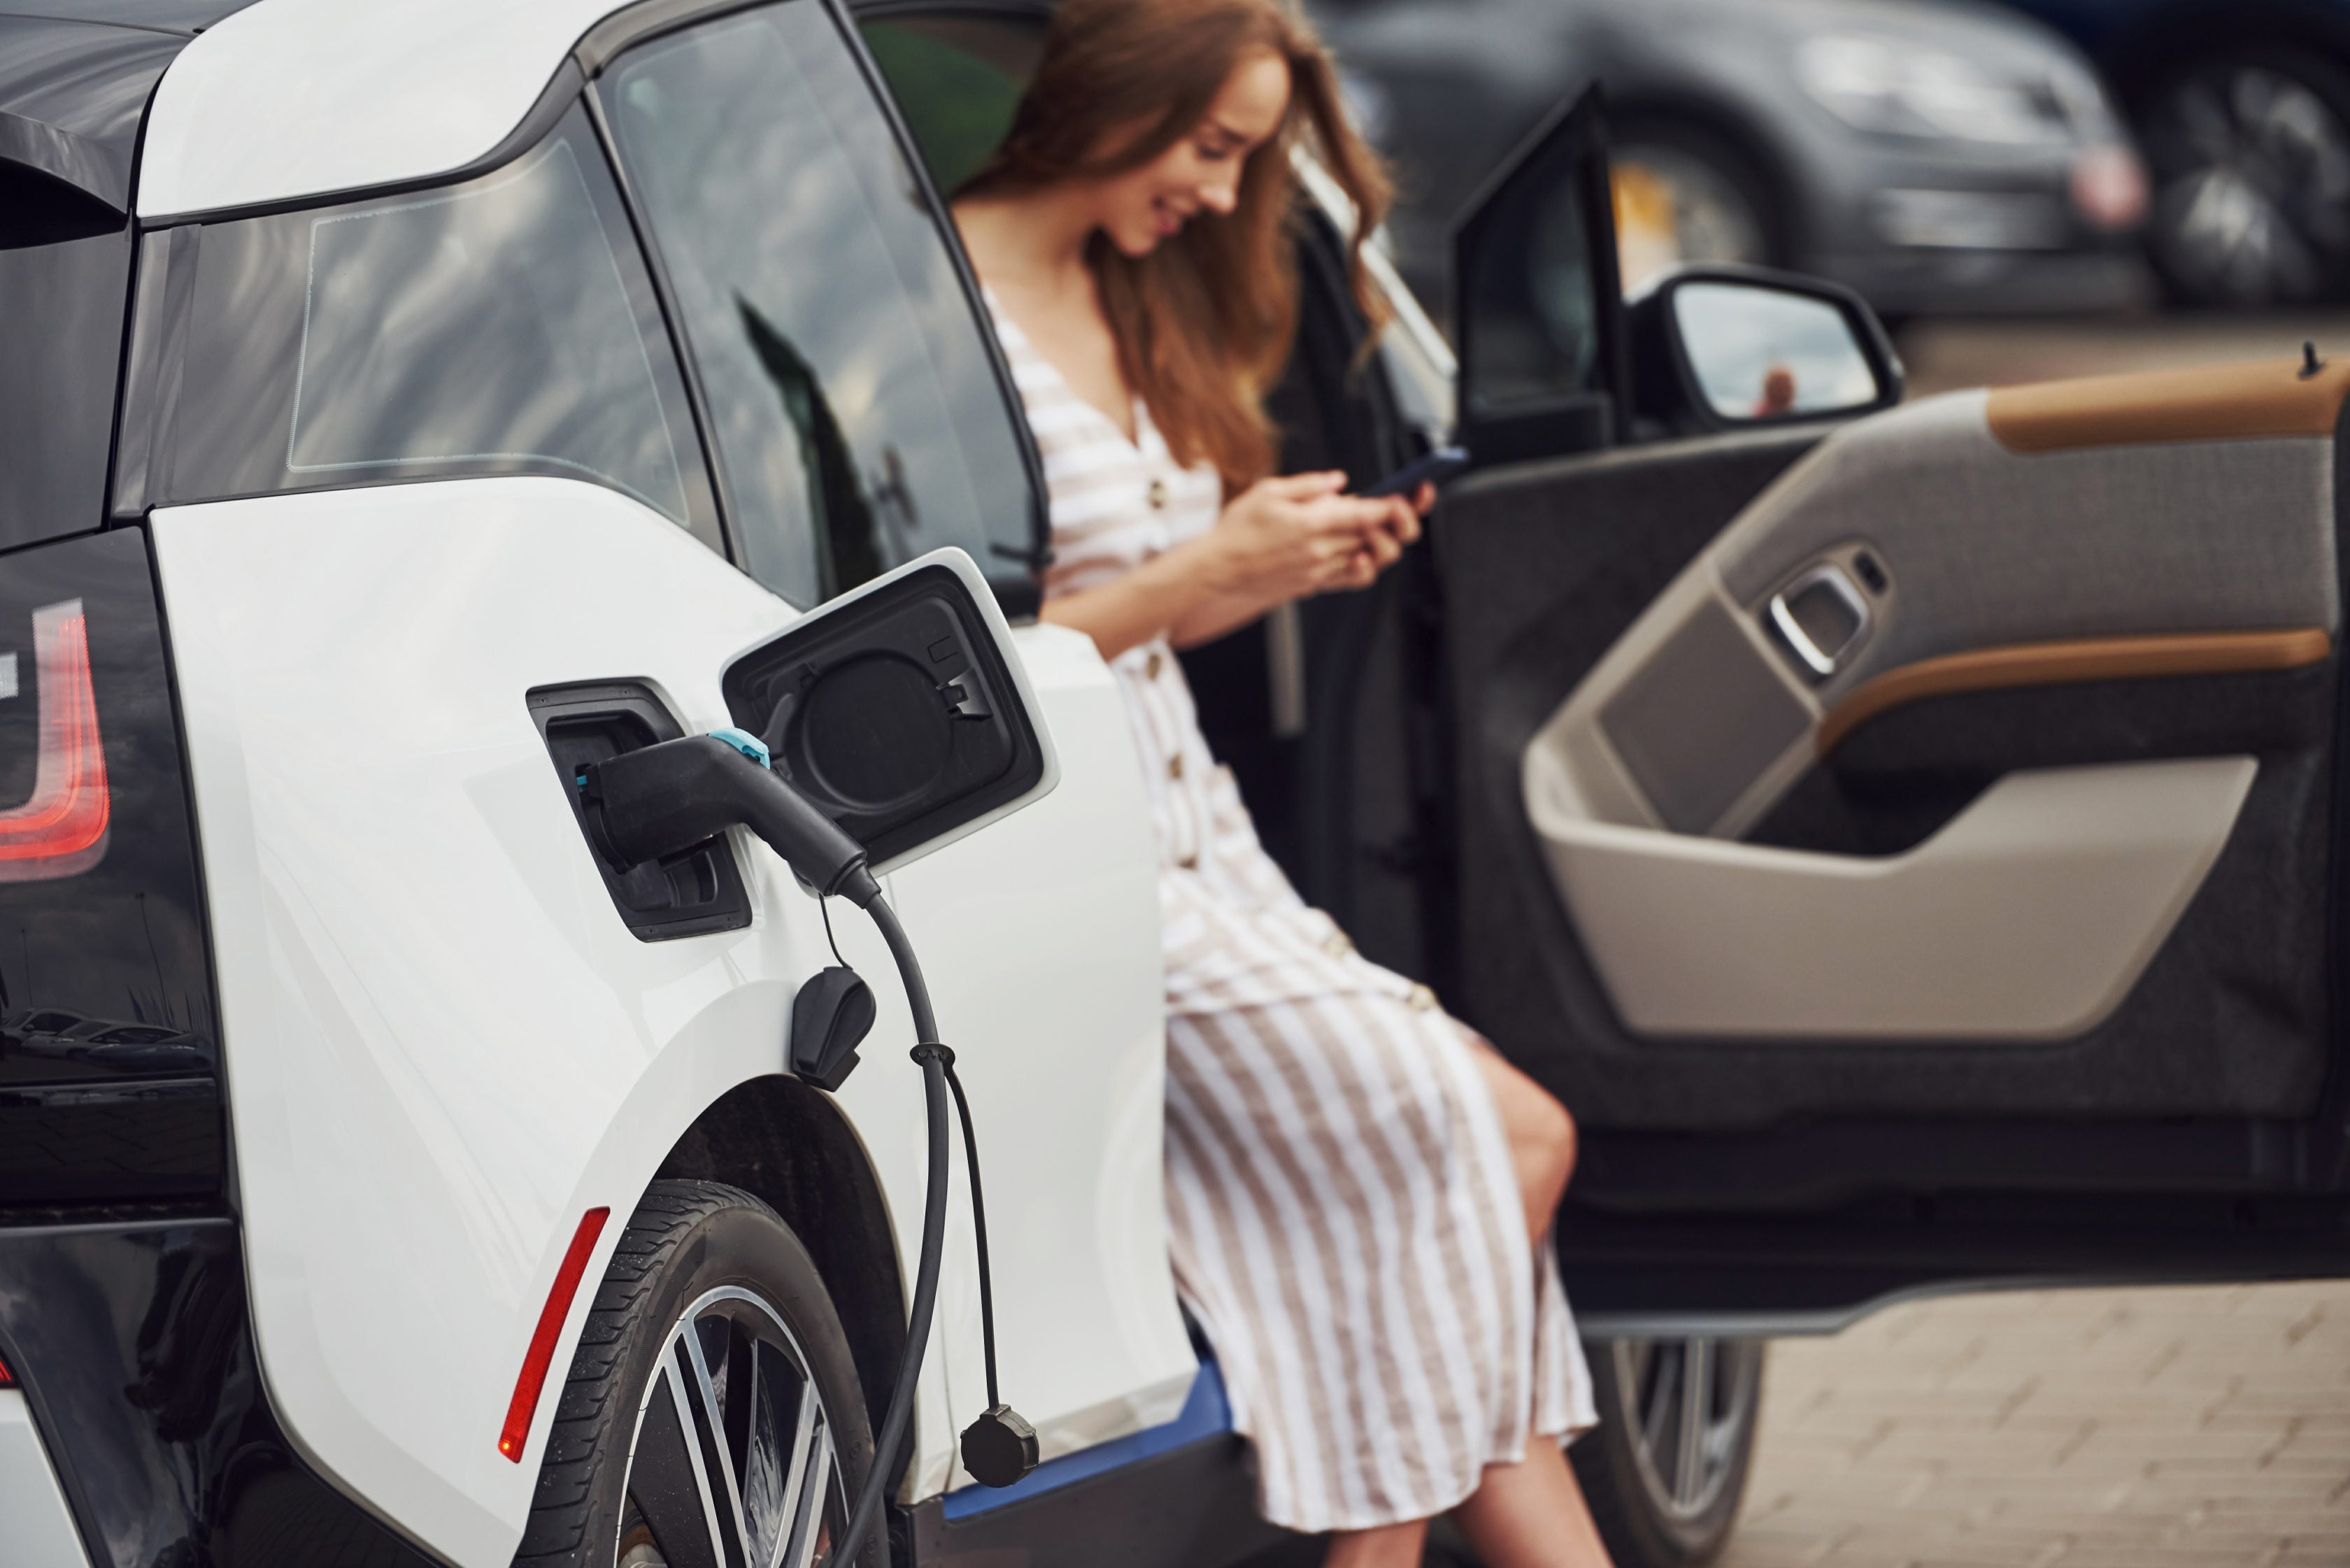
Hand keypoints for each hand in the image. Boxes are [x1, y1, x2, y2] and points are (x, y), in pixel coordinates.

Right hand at [1204, 471, 1413, 601]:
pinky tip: (1359, 550)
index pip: (1368, 514)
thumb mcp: (1268, 492)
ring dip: (1380, 541)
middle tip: (1397, 505)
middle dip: (1395, 521)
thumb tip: (1339, 482)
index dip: (1395, 505)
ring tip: (1373, 525)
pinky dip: (1366, 564)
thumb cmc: (1237, 531)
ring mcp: (1321, 570)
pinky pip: (1355, 579)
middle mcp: (1321, 550)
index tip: (1408, 494)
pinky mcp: (1317, 584)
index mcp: (1311, 523)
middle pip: (1377, 537)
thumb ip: (1308, 484)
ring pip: (1371, 558)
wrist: (1218, 572)